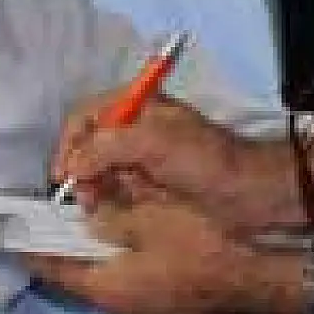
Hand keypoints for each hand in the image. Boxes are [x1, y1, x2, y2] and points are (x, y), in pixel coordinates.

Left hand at [24, 201, 259, 313]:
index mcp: (106, 289)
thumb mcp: (149, 218)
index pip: (52, 267)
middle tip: (54, 214)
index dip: (30, 244)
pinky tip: (128, 235)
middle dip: (66, 243)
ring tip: (88, 218)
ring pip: (105, 277)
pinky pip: (129, 282)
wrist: (261, 278)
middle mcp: (119, 310)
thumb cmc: (202, 246)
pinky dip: (121, 259)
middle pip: (77, 274)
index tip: (11, 228)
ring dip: (96, 250)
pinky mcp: (165, 309)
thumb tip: (86, 215)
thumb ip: (108, 216)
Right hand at [55, 89, 301, 232]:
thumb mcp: (152, 142)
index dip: (69, 144)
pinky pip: (118, 187)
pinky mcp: (153, 181)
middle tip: (83, 197)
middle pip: (89, 143)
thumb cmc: (205, 161)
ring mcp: (145, 155)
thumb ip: (105, 147)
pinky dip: (112, 197)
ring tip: (98, 205)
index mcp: (138, 103)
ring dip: (95, 187)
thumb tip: (73, 166)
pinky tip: (115, 209)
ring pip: (101, 168)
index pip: (85, 116)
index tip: (63, 176)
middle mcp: (137, 125)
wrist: (250, 194)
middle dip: (81, 169)